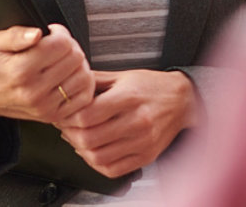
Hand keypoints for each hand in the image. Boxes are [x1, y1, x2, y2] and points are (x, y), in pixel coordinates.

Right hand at [0, 24, 93, 130]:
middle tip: (57, 45)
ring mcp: (46, 106)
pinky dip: (82, 83)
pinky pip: (84, 97)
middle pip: (75, 59)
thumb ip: (15, 35)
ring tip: (63, 60)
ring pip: (84, 77)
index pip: (61, 45)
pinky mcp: (53, 116)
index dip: (60, 33)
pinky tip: (69, 76)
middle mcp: (34, 91)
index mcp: (20, 70)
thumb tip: (37, 33)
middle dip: (70, 46)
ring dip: (78, 64)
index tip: (51, 33)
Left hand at [56, 69, 198, 177]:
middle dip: (70, 134)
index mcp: (128, 98)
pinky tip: (93, 151)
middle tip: (66, 127)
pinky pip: (114, 169)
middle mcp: (137, 122)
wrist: (182, 100)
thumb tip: (68, 84)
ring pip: (99, 158)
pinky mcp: (146, 156)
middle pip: (90, 139)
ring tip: (76, 139)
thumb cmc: (151, 86)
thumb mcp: (121, 75)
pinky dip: (97, 164)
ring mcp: (143, 142)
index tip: (63, 114)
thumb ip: (93, 80)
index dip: (68, 117)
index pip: (87, 116)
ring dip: (81, 150)